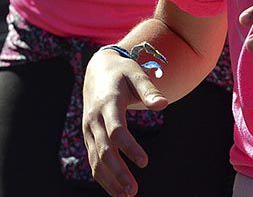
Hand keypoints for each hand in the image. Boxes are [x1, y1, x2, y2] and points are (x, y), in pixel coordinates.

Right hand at [82, 49, 169, 196]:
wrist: (98, 69)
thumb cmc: (123, 72)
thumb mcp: (137, 74)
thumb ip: (149, 90)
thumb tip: (164, 104)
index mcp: (108, 103)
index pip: (116, 131)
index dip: (130, 148)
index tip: (145, 162)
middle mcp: (94, 119)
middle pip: (104, 150)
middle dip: (118, 172)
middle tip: (133, 191)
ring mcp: (89, 129)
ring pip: (95, 159)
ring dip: (109, 179)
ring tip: (127, 195)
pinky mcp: (88, 136)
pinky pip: (92, 159)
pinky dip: (102, 176)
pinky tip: (115, 189)